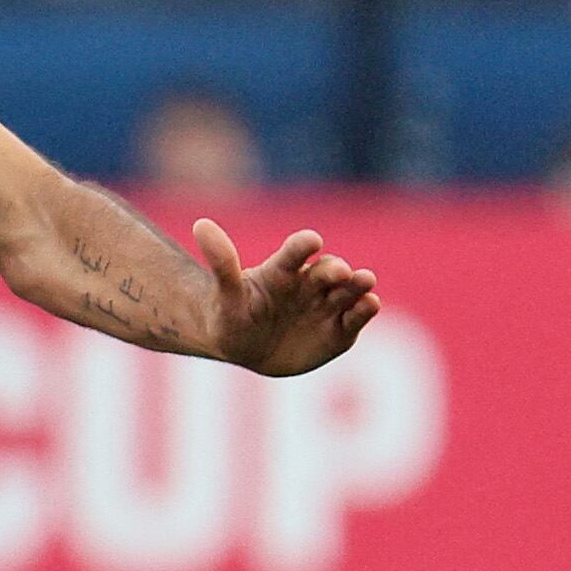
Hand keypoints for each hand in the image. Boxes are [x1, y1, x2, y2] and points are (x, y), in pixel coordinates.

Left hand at [194, 220, 380, 376]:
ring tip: (365, 280)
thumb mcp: (225, 294)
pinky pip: (355, 319)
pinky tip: (371, 304)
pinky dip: (364, 311)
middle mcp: (310, 283)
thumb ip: (221, 263)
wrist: (245, 347)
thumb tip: (200, 224)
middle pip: (327, 271)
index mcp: (282, 271)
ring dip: (359, 285)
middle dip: (335, 270)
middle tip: (341, 271)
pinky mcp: (340, 331)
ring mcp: (327, 306)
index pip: (294, 253)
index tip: (311, 240)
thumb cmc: (232, 315)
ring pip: (348, 291)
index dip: (303, 245)